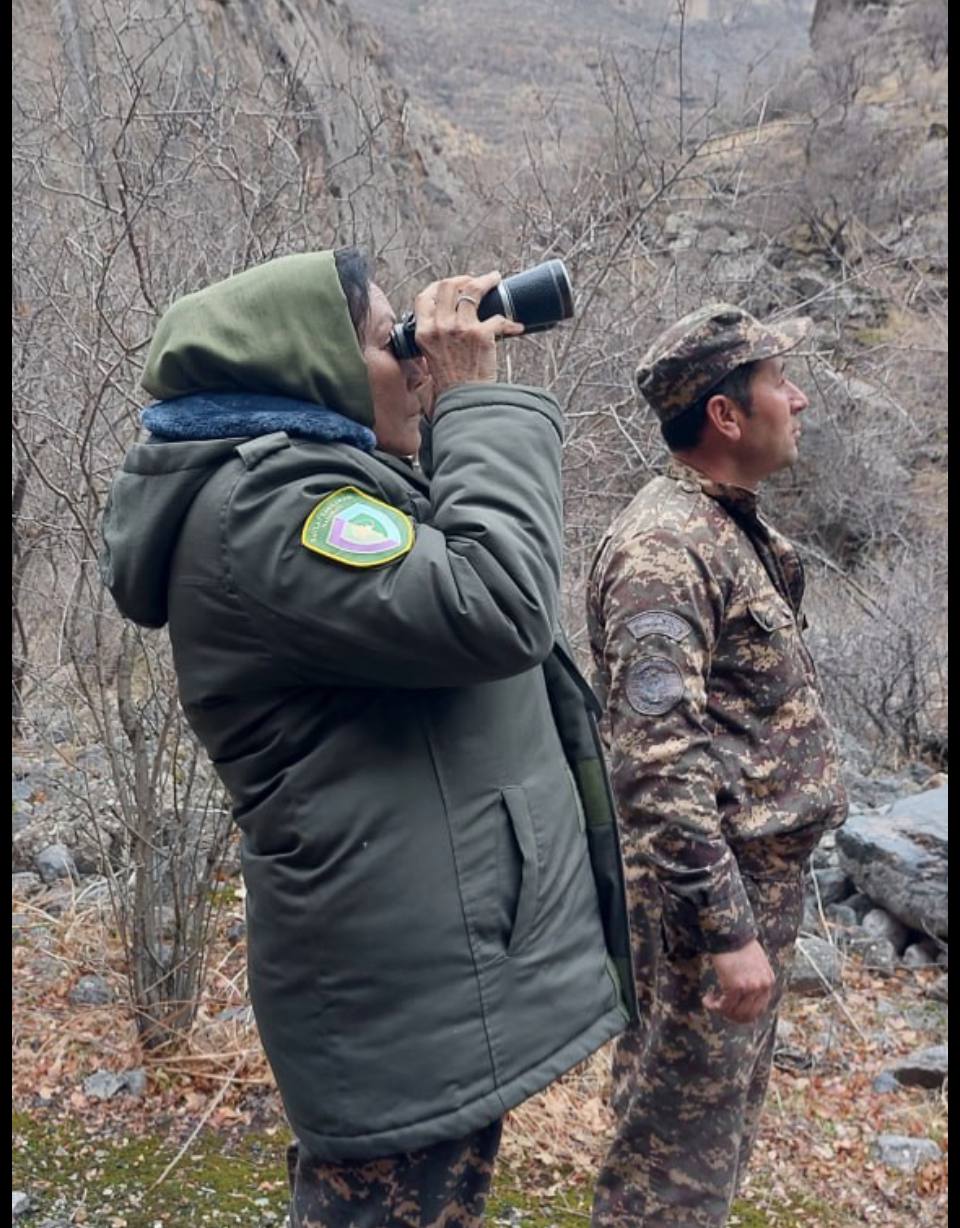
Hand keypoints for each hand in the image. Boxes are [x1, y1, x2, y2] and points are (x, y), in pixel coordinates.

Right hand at [412, 271, 524, 395]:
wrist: (463, 402)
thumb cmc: (450, 385)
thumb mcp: (429, 359)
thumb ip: (433, 341)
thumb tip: (445, 330)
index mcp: (424, 331)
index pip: (424, 297)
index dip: (438, 286)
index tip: (451, 286)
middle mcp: (440, 326)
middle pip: (448, 285)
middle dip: (463, 278)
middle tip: (475, 281)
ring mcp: (461, 328)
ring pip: (473, 289)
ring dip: (487, 280)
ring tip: (495, 279)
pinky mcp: (482, 335)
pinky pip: (499, 319)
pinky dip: (511, 323)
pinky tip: (517, 327)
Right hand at [703, 939, 774, 1023]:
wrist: (729, 932)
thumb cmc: (738, 943)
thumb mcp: (756, 962)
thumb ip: (755, 978)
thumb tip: (746, 994)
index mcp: (768, 981)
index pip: (759, 1009)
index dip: (743, 1013)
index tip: (730, 1010)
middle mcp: (762, 986)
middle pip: (748, 1015)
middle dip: (732, 1015)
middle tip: (719, 1009)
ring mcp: (750, 988)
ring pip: (735, 1012)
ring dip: (721, 1011)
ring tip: (711, 1002)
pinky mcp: (735, 986)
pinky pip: (724, 1006)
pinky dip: (714, 1006)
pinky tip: (706, 1000)